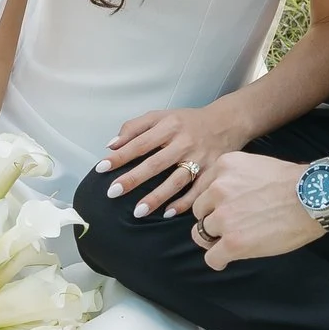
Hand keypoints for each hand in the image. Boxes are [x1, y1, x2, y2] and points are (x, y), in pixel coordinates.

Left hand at [96, 103, 249, 219]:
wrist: (227, 122)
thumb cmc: (187, 121)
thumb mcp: (161, 116)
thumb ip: (134, 127)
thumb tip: (111, 145)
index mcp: (168, 126)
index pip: (139, 143)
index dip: (120, 156)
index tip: (101, 168)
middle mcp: (183, 142)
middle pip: (156, 163)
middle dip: (133, 179)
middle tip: (113, 192)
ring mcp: (199, 158)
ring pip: (176, 180)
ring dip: (157, 197)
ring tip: (138, 212)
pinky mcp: (213, 171)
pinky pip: (197, 191)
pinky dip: (183, 203)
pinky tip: (167, 214)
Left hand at [186, 153, 324, 268]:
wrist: (314, 197)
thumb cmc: (295, 183)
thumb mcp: (256, 166)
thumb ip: (236, 179)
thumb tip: (227, 199)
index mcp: (224, 167)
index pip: (203, 189)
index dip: (213, 202)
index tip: (225, 210)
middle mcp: (217, 189)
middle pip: (200, 212)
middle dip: (213, 220)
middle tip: (233, 226)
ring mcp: (223, 216)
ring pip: (202, 234)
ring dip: (216, 240)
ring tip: (234, 241)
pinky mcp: (232, 241)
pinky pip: (212, 257)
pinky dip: (218, 260)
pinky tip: (228, 259)